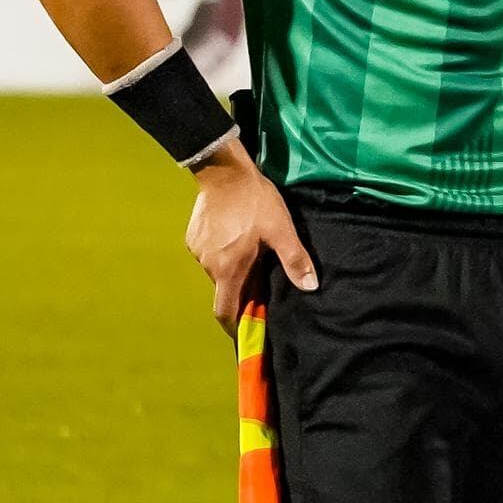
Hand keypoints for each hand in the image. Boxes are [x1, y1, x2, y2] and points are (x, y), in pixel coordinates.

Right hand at [187, 151, 313, 329]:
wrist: (224, 172)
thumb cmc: (255, 202)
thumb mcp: (282, 230)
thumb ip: (294, 260)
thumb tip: (310, 287)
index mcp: (229, 270)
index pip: (225, 312)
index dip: (235, 326)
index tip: (246, 331)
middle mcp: (208, 265)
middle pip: (224, 290)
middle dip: (241, 291)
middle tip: (260, 281)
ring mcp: (197, 251)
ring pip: (217, 271)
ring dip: (232, 270)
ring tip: (251, 254)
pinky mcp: (192, 237)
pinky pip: (209, 254)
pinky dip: (222, 254)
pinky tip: (236, 238)